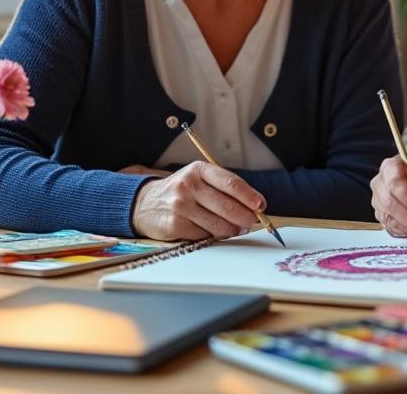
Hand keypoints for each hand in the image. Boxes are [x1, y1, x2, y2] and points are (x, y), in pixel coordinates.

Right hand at [129, 161, 263, 240]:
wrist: (145, 203)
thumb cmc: (181, 191)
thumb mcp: (199, 179)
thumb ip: (224, 188)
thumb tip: (255, 206)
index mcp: (199, 170)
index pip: (232, 183)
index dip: (250, 197)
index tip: (261, 206)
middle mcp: (189, 185)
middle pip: (228, 206)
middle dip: (246, 217)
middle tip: (251, 221)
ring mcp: (181, 206)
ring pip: (219, 224)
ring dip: (232, 230)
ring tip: (235, 228)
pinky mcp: (175, 225)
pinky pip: (205, 235)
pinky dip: (214, 236)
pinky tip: (213, 231)